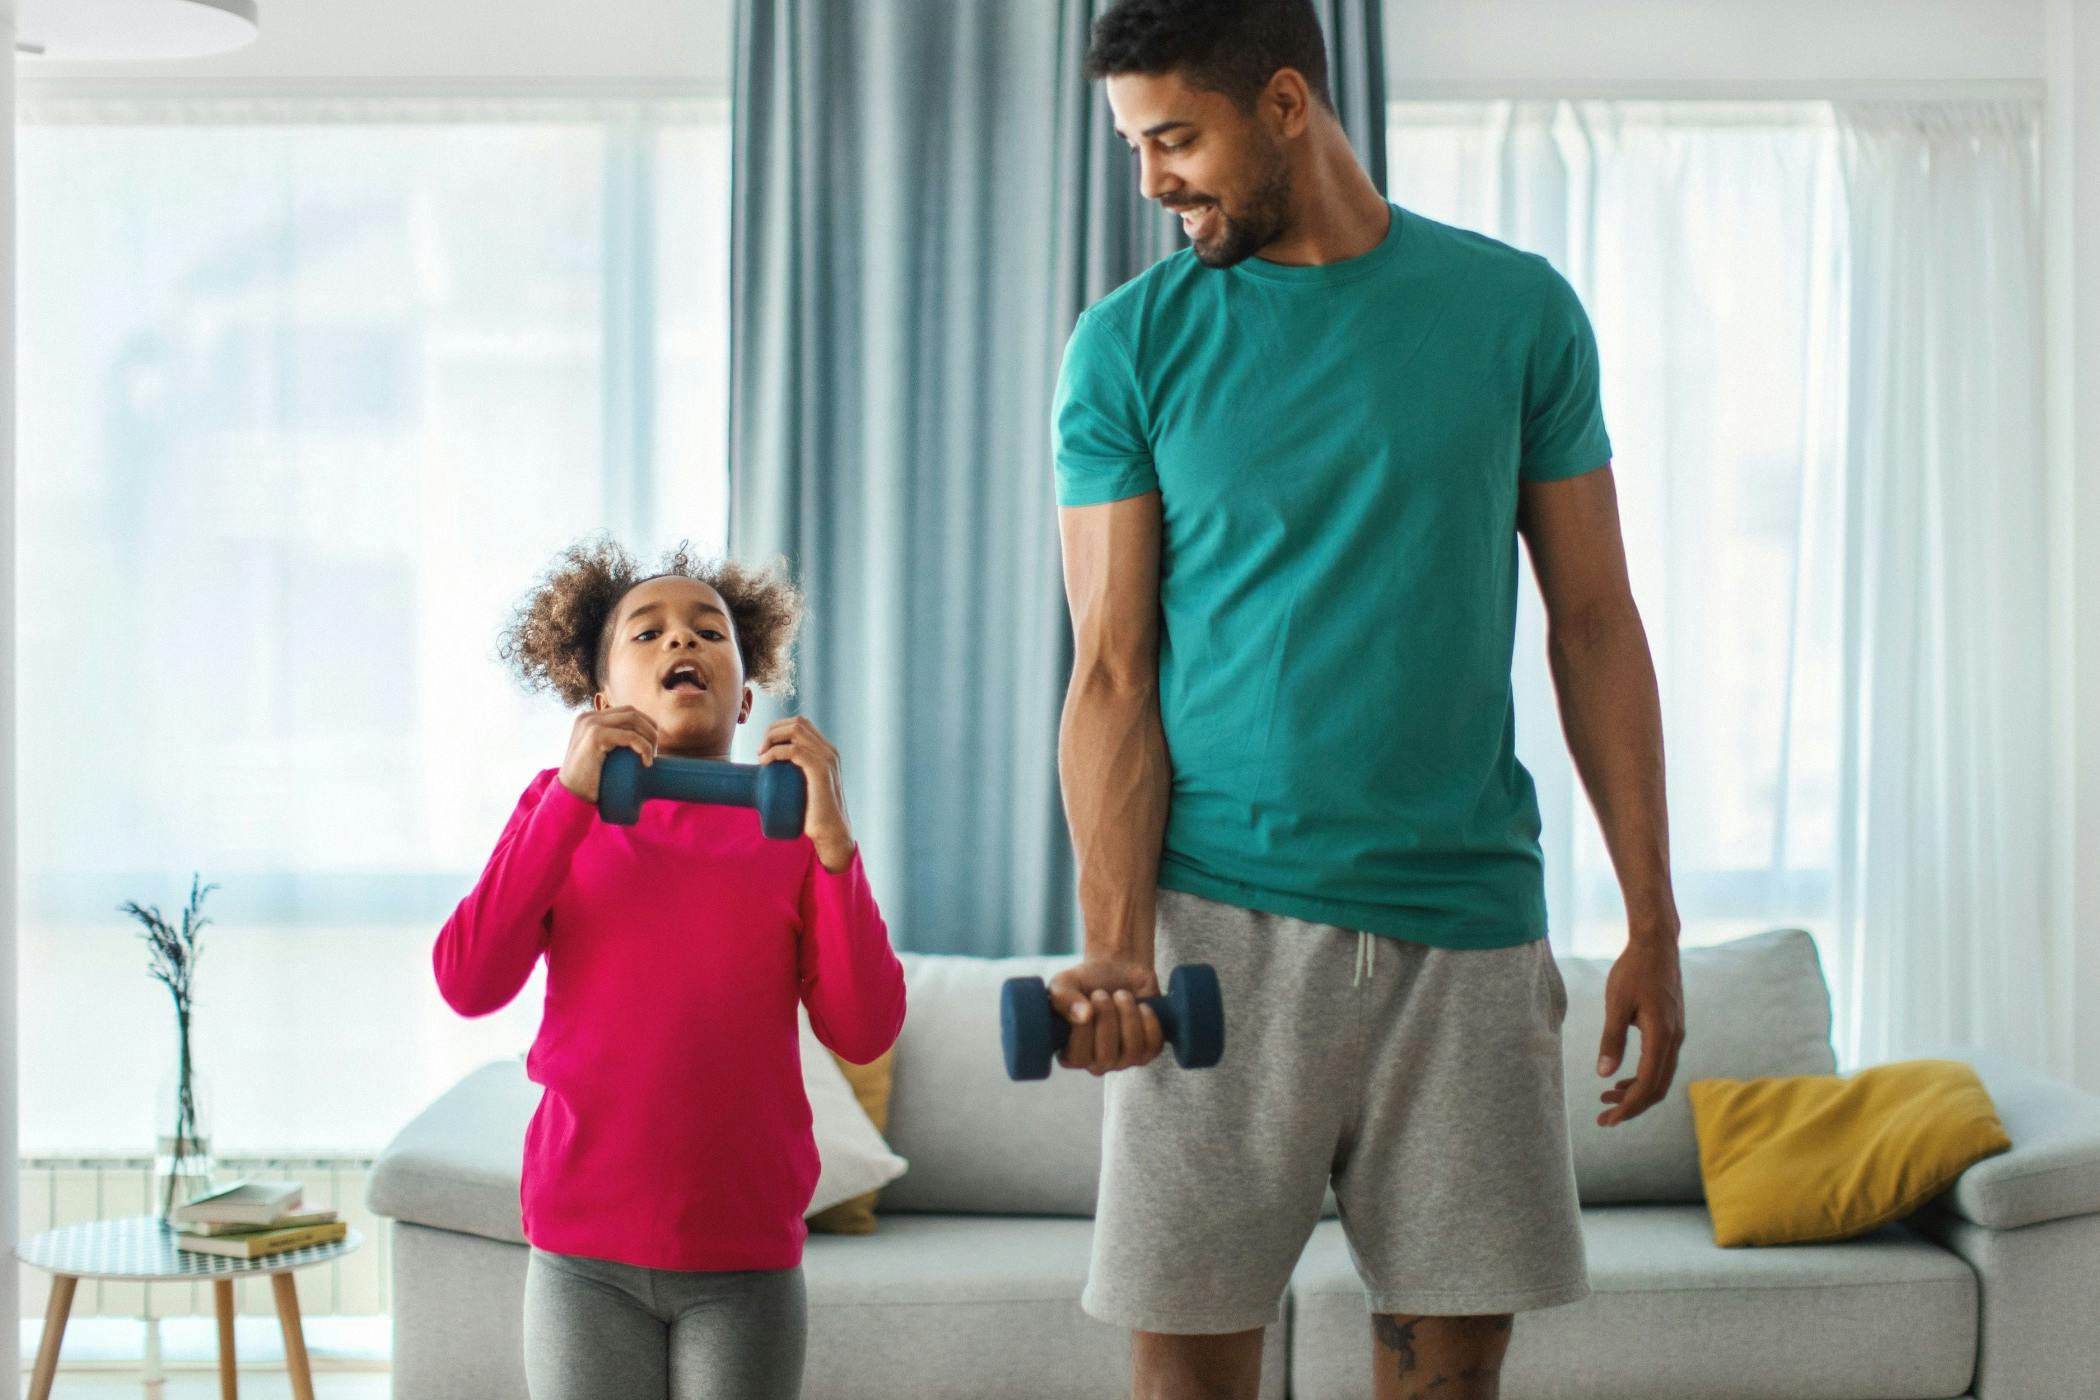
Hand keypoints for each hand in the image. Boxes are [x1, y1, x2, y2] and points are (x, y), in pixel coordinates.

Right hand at [558, 706, 659, 803]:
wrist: (571, 795)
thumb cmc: (590, 781)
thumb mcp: (601, 756)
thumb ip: (613, 744)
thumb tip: (639, 744)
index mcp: (590, 719)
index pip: (626, 712)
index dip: (645, 725)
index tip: (652, 746)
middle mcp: (589, 717)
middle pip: (632, 712)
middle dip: (650, 729)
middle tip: (655, 752)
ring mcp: (591, 724)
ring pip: (633, 719)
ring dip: (649, 737)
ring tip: (652, 757)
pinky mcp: (595, 736)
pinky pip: (629, 736)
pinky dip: (644, 747)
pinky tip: (647, 762)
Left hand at [756, 716, 854, 870]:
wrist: (831, 833)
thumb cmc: (815, 815)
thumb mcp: (807, 789)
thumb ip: (798, 778)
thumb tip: (772, 776)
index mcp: (827, 751)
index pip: (801, 724)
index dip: (779, 728)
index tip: (764, 747)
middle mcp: (829, 750)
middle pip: (797, 723)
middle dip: (773, 730)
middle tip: (760, 751)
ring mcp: (826, 759)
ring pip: (795, 731)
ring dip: (772, 738)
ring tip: (760, 755)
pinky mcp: (820, 770)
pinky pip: (794, 751)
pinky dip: (775, 752)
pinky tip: (765, 760)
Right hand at [1047, 958, 1164, 1074]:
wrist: (1119, 969)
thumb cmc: (1087, 981)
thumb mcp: (1064, 983)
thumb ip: (1063, 999)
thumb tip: (1083, 1016)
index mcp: (1071, 1054)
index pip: (1077, 1059)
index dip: (1084, 1031)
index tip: (1088, 1003)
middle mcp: (1097, 1063)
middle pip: (1106, 1057)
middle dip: (1106, 1019)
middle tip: (1102, 994)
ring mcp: (1124, 1060)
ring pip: (1132, 1051)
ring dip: (1128, 1016)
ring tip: (1122, 995)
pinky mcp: (1148, 1050)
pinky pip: (1153, 1045)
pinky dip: (1149, 1021)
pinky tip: (1142, 1006)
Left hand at [1596, 935, 1685, 1126]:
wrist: (1657, 945)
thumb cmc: (1634, 970)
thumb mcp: (1616, 1003)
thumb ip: (1611, 1039)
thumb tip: (1604, 1074)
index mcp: (1662, 1036)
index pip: (1648, 1085)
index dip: (1629, 1107)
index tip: (1608, 1120)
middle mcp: (1674, 1040)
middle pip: (1657, 1088)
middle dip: (1632, 1106)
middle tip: (1604, 1119)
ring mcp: (1676, 1035)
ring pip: (1660, 1077)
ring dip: (1636, 1092)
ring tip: (1607, 1098)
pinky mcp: (1672, 1029)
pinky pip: (1661, 1063)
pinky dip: (1643, 1077)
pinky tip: (1622, 1079)